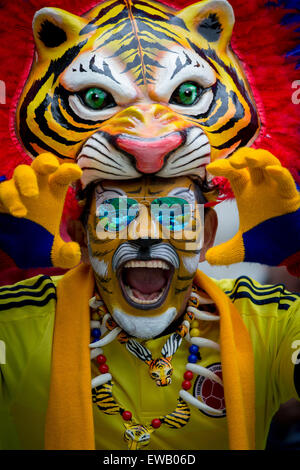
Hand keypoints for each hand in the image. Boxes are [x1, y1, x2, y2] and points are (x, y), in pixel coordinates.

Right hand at [0, 153, 81, 268]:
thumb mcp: (50, 253)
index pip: (62, 176)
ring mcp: (15, 189)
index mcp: (51, 193)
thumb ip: (65, 255)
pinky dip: (2, 199)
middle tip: (50, 168)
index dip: (68, 170)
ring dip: (23, 185)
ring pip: (19, 173)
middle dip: (46, 162)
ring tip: (22, 212)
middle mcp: (35, 186)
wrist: (7, 250)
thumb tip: (74, 251)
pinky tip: (8, 213)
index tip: (76, 172)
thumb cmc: (33, 242)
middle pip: (41, 163)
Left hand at [205, 148, 299, 275]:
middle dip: (240, 158)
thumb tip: (207, 258)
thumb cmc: (269, 242)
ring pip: (269, 163)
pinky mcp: (291, 198)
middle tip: (230, 163)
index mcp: (247, 193)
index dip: (223, 167)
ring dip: (258, 158)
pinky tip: (272, 170)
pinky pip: (287, 182)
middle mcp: (261, 187)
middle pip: (251, 162)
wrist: (292, 253)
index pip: (234, 173)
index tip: (210, 168)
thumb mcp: (242, 249)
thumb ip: (225, 253)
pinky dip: (280, 174)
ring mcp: (277, 189)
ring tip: (246, 159)